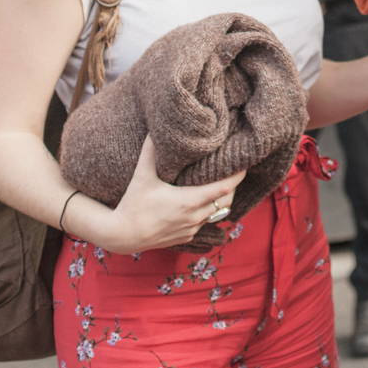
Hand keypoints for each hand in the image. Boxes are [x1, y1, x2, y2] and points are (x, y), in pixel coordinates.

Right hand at [91, 137, 245, 253]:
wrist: (123, 235)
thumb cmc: (134, 204)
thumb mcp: (142, 175)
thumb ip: (150, 152)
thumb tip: (154, 131)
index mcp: (189, 201)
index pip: (224, 189)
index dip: (236, 176)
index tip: (243, 164)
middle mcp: (195, 217)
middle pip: (226, 202)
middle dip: (231, 187)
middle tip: (231, 172)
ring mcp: (192, 229)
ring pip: (216, 214)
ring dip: (219, 201)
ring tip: (218, 186)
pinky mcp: (186, 237)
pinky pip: (204, 224)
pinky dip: (207, 212)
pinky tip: (199, 203)